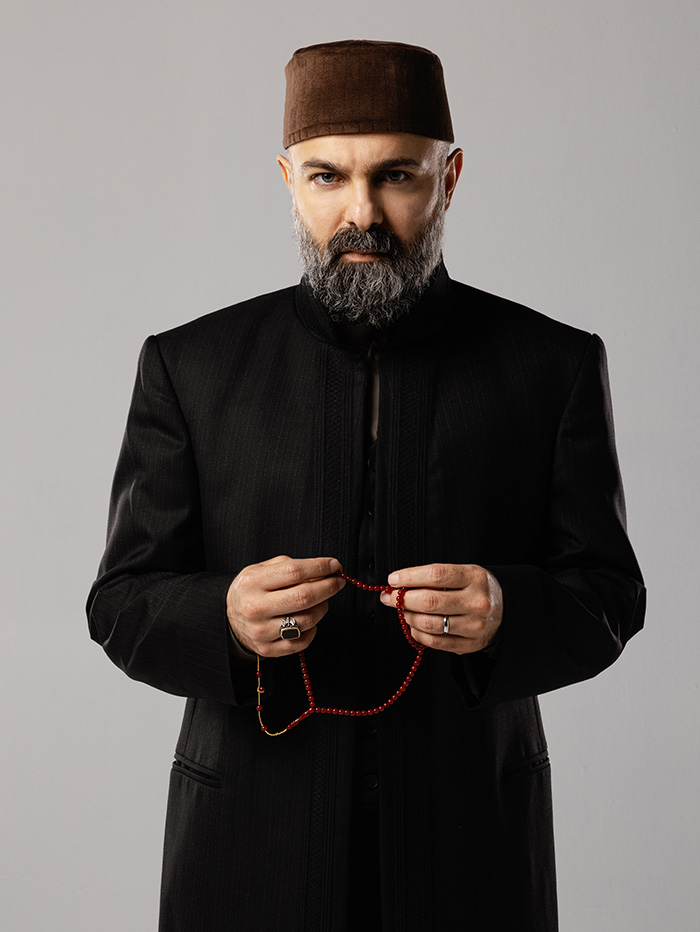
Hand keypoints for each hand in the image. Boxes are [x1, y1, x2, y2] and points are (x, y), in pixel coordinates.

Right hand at [226, 555, 345, 657]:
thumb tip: (323, 570)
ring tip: (323, 600)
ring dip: (323, 607)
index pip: (294, 572)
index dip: (319, 567)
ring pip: (307, 620)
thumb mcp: (261, 570)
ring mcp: (261, 631)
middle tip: (338, 581)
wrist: (229, 619)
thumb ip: (289, 567)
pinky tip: (310, 618)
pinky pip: (302, 641)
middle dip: (328, 587)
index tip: (334, 565)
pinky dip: (313, 629)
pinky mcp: (268, 649)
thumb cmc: (251, 591)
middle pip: (303, 597)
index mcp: (252, 583)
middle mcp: (255, 607)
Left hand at [380, 563, 502, 654]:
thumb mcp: (464, 574)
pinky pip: (434, 642)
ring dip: (408, 617)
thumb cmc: (476, 589)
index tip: (393, 579)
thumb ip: (436, 578)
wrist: (505, 611)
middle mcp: (476, 602)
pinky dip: (417, 633)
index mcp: (475, 577)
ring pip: (429, 624)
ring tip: (403, 610)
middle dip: (402, 599)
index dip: (409, 577)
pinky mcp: (469, 644)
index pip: (436, 575)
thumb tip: (399, 584)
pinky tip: (414, 625)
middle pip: (430, 601)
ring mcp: (474, 625)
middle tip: (389, 596)